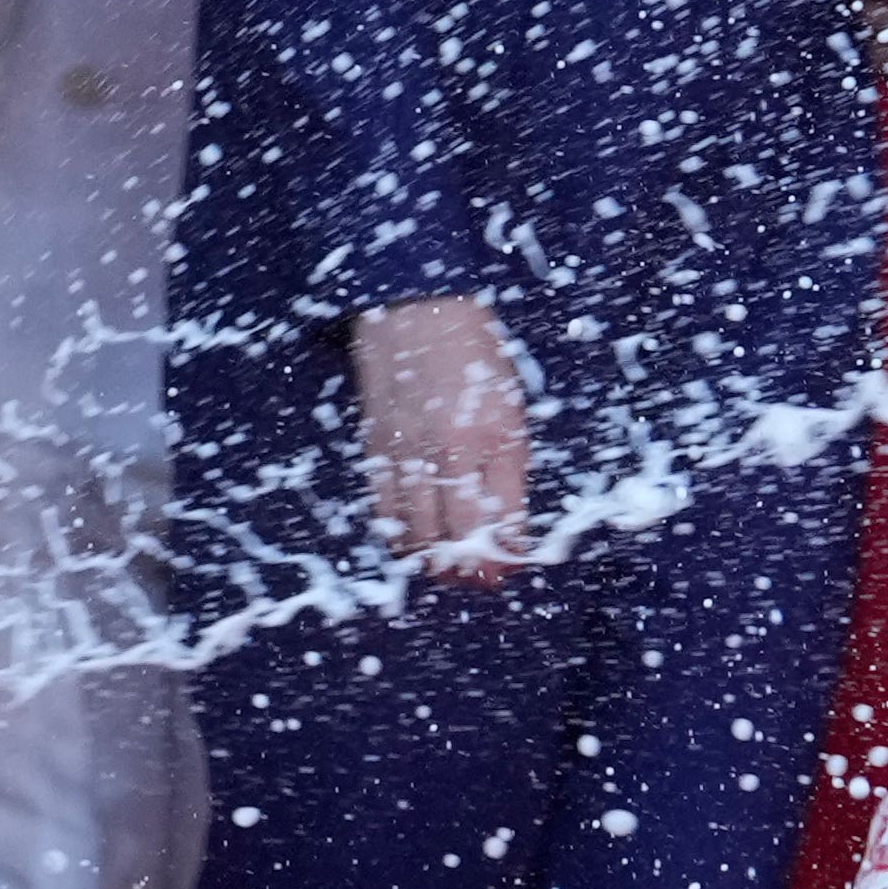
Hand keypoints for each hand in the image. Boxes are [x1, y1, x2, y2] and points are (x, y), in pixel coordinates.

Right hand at [349, 296, 536, 579]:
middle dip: (471, 572)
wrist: (417, 307)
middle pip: (457, 540)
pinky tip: (415, 544)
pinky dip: (401, 538)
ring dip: (435, 563)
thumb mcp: (511, 406)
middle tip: (479, 580)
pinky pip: (385, 513)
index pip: (504, 522)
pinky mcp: (376, 451)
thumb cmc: (475, 353)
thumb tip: (508, 525)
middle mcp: (450, 452)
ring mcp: (408, 454)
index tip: (511, 569)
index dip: (508, 556)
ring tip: (449, 569)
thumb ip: (509, 467)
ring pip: (418, 536)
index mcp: (496, 438)